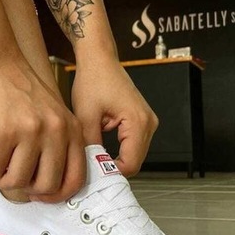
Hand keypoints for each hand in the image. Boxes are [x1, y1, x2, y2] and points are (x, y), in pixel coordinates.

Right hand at [0, 59, 85, 201]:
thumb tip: (46, 188)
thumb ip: (56, 145)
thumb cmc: (20, 91)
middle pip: (46, 186)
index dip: (57, 195)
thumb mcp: (53, 115)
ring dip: (2, 178)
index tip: (41, 194)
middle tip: (12, 176)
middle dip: (26, 189)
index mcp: (72, 129)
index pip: (75, 178)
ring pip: (17, 181)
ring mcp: (30, 132)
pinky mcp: (4, 132)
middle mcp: (56, 131)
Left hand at [71, 57, 157, 176]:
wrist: (99, 60)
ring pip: (133, 155)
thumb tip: (89, 169)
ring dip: (114, 159)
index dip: (111, 173)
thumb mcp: (86, 117)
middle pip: (134, 162)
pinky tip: (100, 149)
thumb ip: (90, 146)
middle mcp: (148, 123)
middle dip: (112, 167)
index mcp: (139, 122)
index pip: (131, 164)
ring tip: (93, 157)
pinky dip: (117, 151)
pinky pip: (131, 145)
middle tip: (89, 169)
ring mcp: (147, 122)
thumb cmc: (93, 80)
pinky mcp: (141, 121)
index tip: (92, 174)